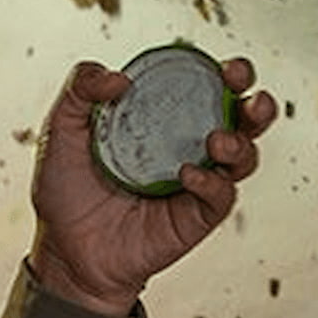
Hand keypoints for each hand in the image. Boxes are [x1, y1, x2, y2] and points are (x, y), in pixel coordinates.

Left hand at [28, 58, 277, 315]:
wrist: (65, 249)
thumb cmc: (66, 189)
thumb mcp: (61, 130)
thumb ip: (80, 90)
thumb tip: (118, 76)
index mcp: (163, 118)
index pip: (207, 87)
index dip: (228, 74)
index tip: (225, 68)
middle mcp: (188, 145)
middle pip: (243, 119)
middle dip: (257, 104)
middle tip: (245, 95)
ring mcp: (197, 181)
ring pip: (244, 157)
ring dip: (241, 143)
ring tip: (217, 141)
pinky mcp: (196, 216)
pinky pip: (221, 196)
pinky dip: (211, 182)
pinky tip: (187, 175)